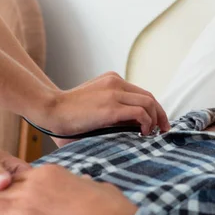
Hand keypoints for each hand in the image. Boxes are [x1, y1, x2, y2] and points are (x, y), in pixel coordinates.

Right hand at [31, 72, 169, 147]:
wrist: (50, 110)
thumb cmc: (68, 114)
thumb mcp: (95, 105)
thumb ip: (112, 110)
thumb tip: (133, 128)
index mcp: (112, 80)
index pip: (142, 93)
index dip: (154, 109)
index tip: (157, 124)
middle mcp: (115, 83)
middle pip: (149, 97)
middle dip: (160, 115)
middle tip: (163, 131)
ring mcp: (114, 94)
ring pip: (149, 103)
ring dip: (155, 120)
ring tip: (152, 134)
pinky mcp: (111, 107)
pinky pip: (140, 113)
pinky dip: (147, 124)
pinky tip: (142, 134)